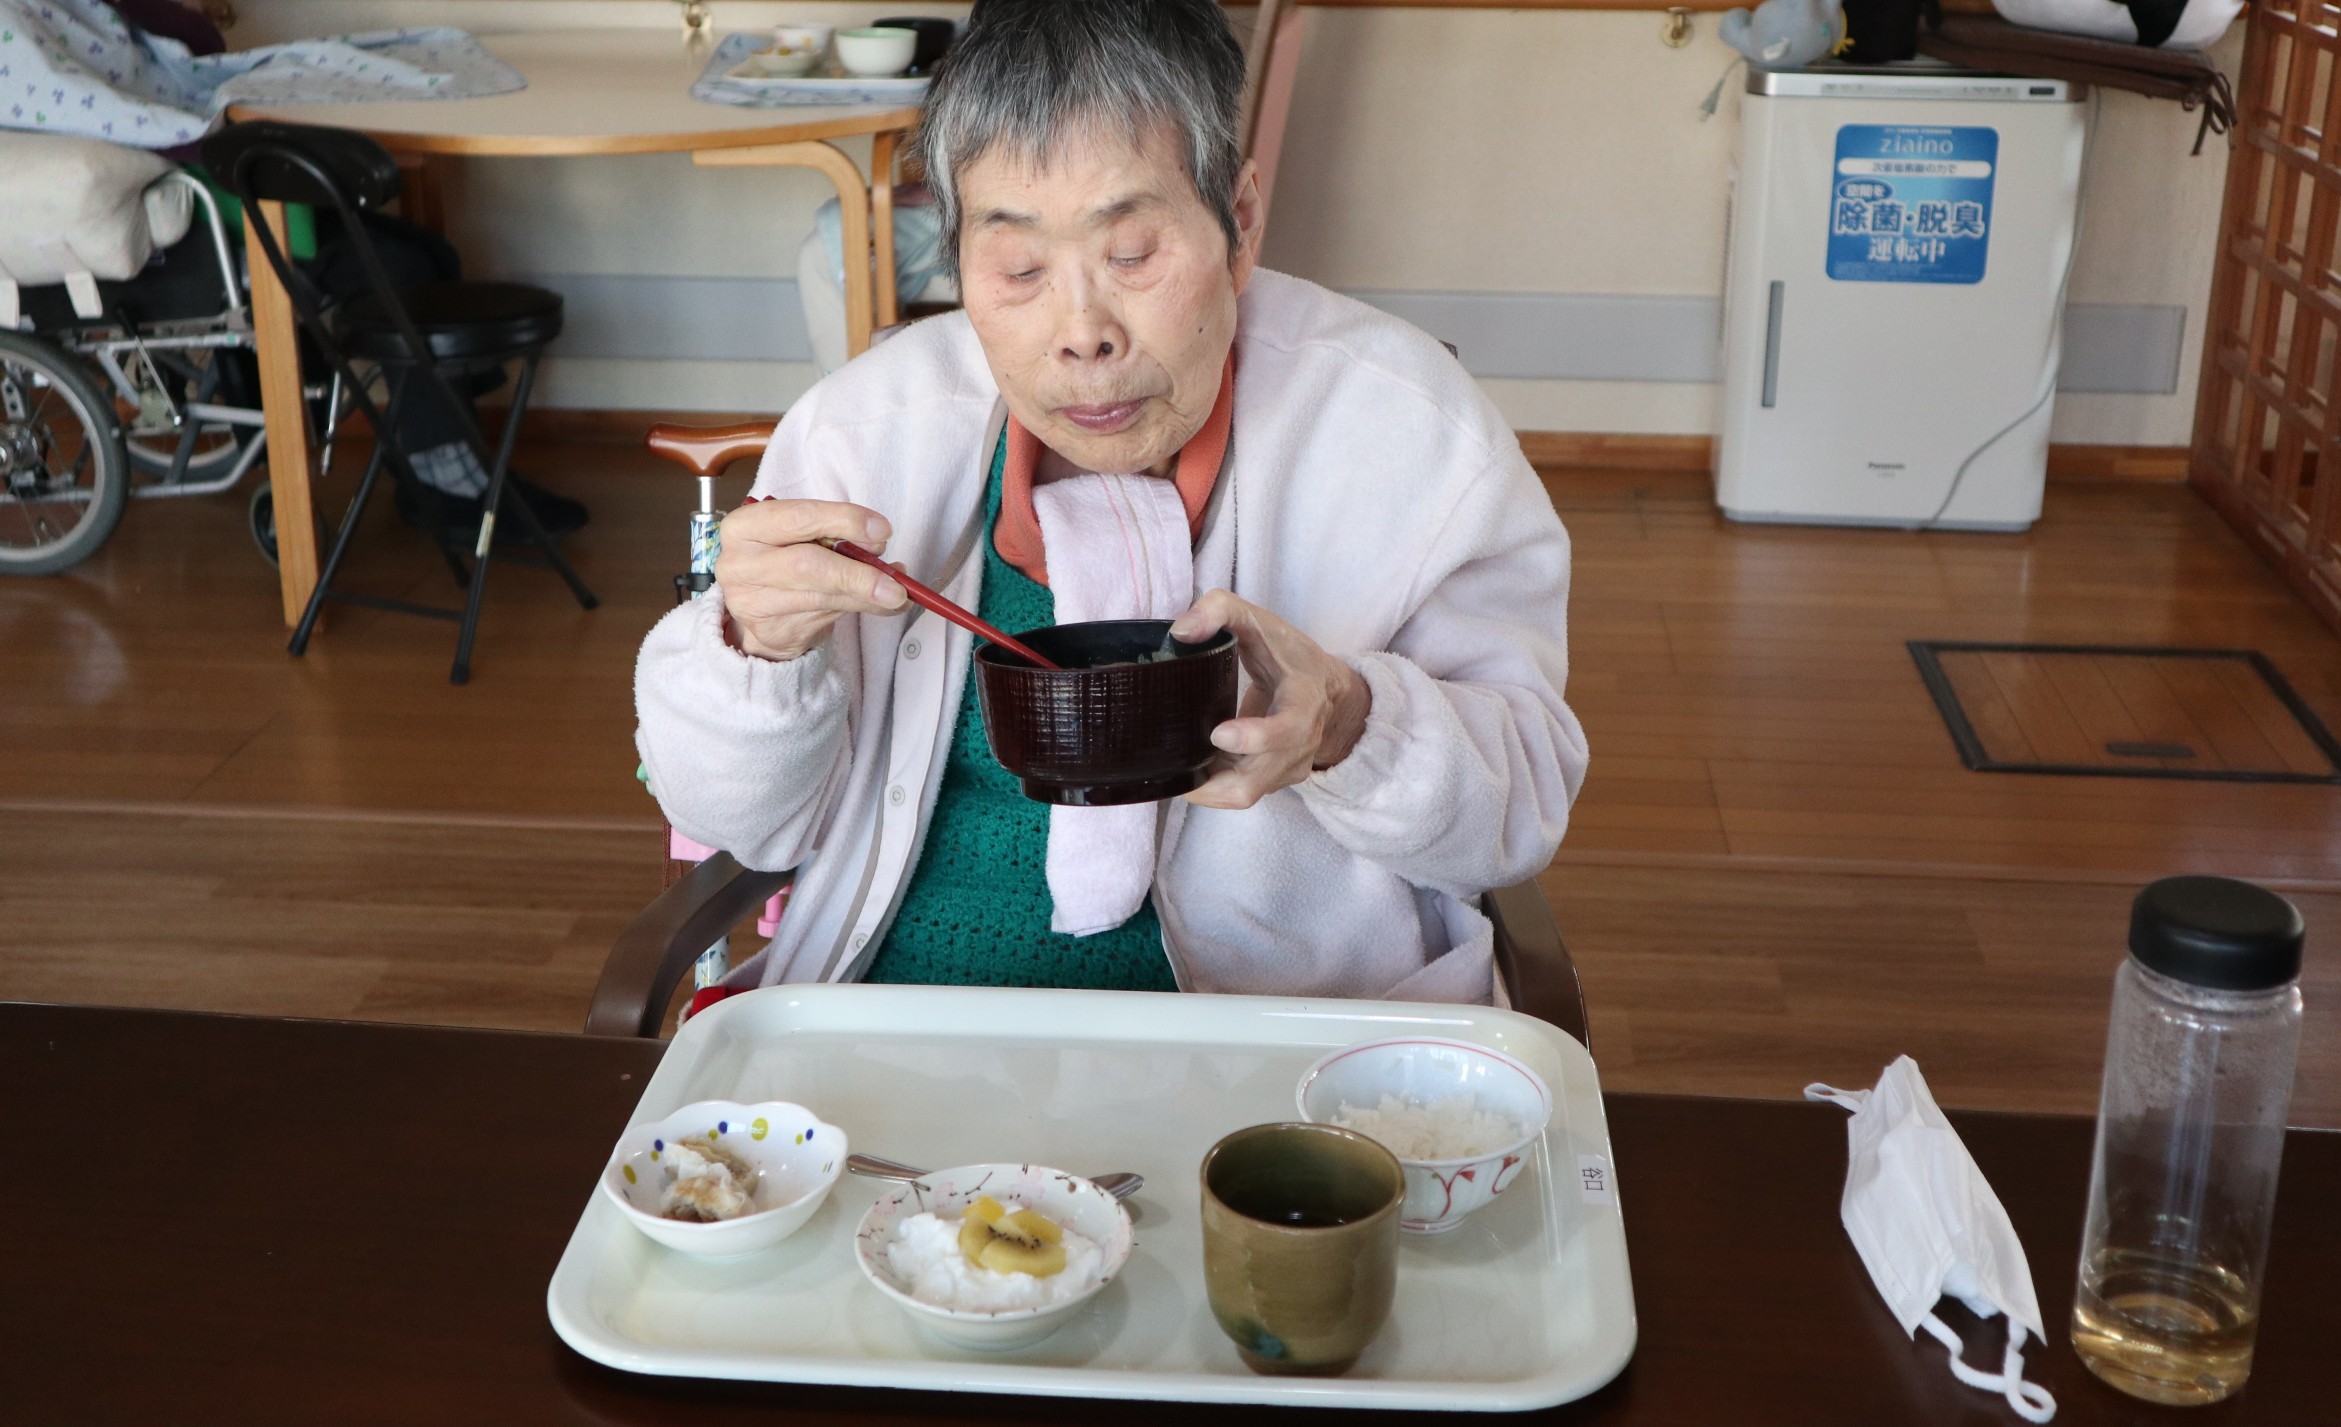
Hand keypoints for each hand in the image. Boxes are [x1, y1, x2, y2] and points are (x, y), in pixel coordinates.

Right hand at [716, 499, 908, 661]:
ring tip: (895, 594)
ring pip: (820, 596)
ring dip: (865, 595)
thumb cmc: (784, 563)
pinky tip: (880, 606)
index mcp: (746, 524)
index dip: (844, 520)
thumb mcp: (803, 538)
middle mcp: (740, 562)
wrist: (761, 613)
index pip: (799, 516)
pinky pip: (825, 618)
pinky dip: (861, 610)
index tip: (881, 530)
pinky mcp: (768, 629)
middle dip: (857, 570)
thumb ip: (835, 536)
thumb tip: (878, 543)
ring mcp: (749, 600)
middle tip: (894, 579)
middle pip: (806, 563)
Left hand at [1171, 590, 1371, 809]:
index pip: (1289, 728)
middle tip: (1175, 767)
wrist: (1322, 687)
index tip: (1217, 734)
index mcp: (1304, 701)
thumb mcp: (1257, 619)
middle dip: (1216, 781)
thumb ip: (1219, 610)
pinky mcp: (1274, 780)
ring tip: (1173, 768)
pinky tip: (1188, 769)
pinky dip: (1210, 787)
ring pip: (1244, 794)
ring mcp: (1289, 767)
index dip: (1256, 737)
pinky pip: (1238, 793)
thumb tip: (1179, 632)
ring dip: (1206, 788)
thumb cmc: (1285, 652)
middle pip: (1259, 779)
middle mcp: (1302, 743)